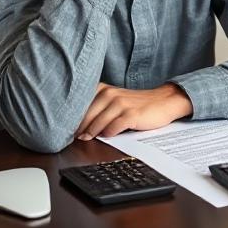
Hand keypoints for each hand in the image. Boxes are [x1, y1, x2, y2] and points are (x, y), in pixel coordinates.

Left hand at [75, 83, 193, 139]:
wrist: (163, 101)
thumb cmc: (136, 105)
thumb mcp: (114, 101)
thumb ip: (97, 109)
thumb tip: (76, 126)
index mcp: (102, 89)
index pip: (80, 104)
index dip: (71, 117)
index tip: (64, 127)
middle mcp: (110, 94)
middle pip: (86, 115)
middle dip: (78, 128)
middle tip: (73, 137)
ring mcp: (120, 104)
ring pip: (98, 122)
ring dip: (91, 132)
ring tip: (87, 138)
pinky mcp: (131, 114)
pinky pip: (113, 127)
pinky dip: (108, 133)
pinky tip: (106, 136)